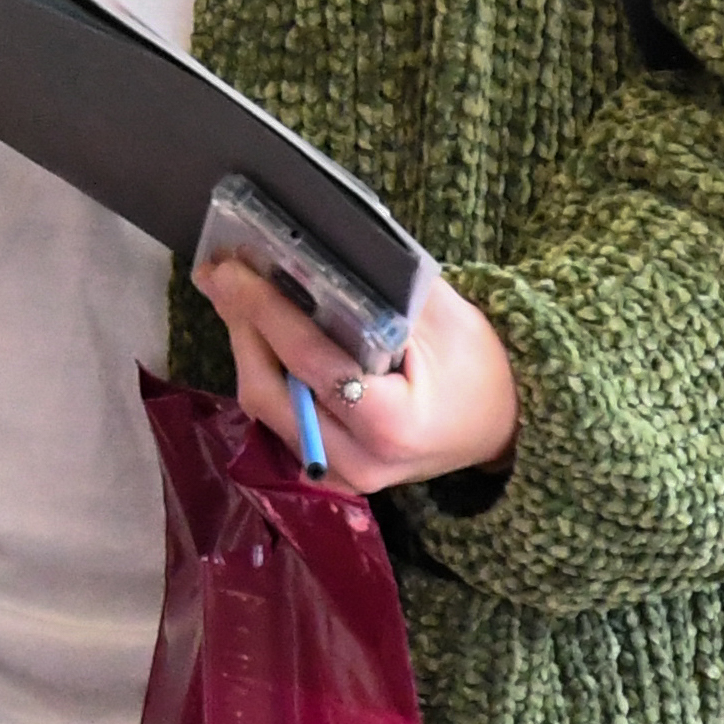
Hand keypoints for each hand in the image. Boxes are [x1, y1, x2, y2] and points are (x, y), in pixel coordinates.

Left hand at [191, 252, 521, 496]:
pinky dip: (265, 368)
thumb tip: (307, 249)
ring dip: (246, 344)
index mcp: (391, 428)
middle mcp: (358, 463)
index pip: (311, 365)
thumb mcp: (445, 316)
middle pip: (272, 392)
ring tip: (232, 290)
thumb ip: (380, 287)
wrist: (501, 424)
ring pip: (266, 406)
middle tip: (222, 272)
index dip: (266, 313)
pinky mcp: (328, 470)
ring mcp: (340, 475)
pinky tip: (258, 326)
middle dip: (242, 327)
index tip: (230, 270)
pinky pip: (279, 415)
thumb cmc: (481, 366)